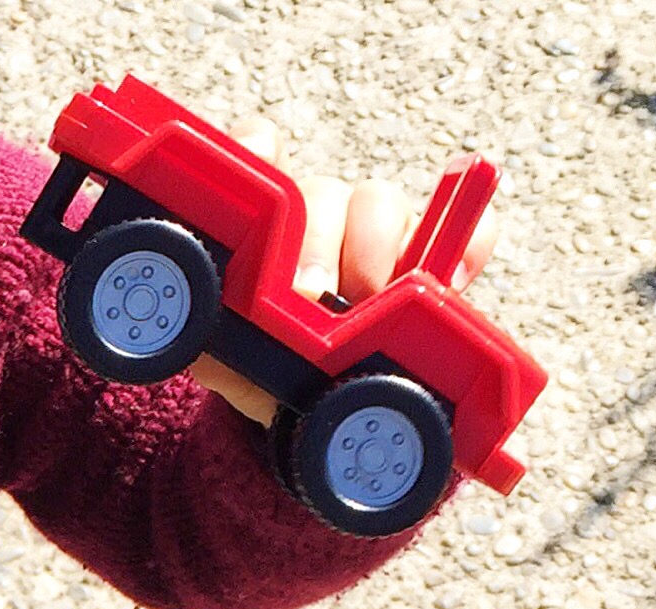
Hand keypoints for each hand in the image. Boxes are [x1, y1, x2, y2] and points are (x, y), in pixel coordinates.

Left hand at [191, 121, 500, 426]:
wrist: (313, 412)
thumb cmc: (263, 374)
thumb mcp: (226, 362)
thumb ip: (207, 341)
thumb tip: (190, 325)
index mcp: (263, 228)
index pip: (257, 156)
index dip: (257, 149)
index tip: (262, 165)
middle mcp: (316, 215)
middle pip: (323, 192)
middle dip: (319, 239)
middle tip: (314, 293)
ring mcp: (375, 233)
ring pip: (380, 203)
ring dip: (375, 247)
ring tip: (370, 300)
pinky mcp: (430, 259)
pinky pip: (465, 231)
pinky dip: (465, 246)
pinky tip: (453, 279)